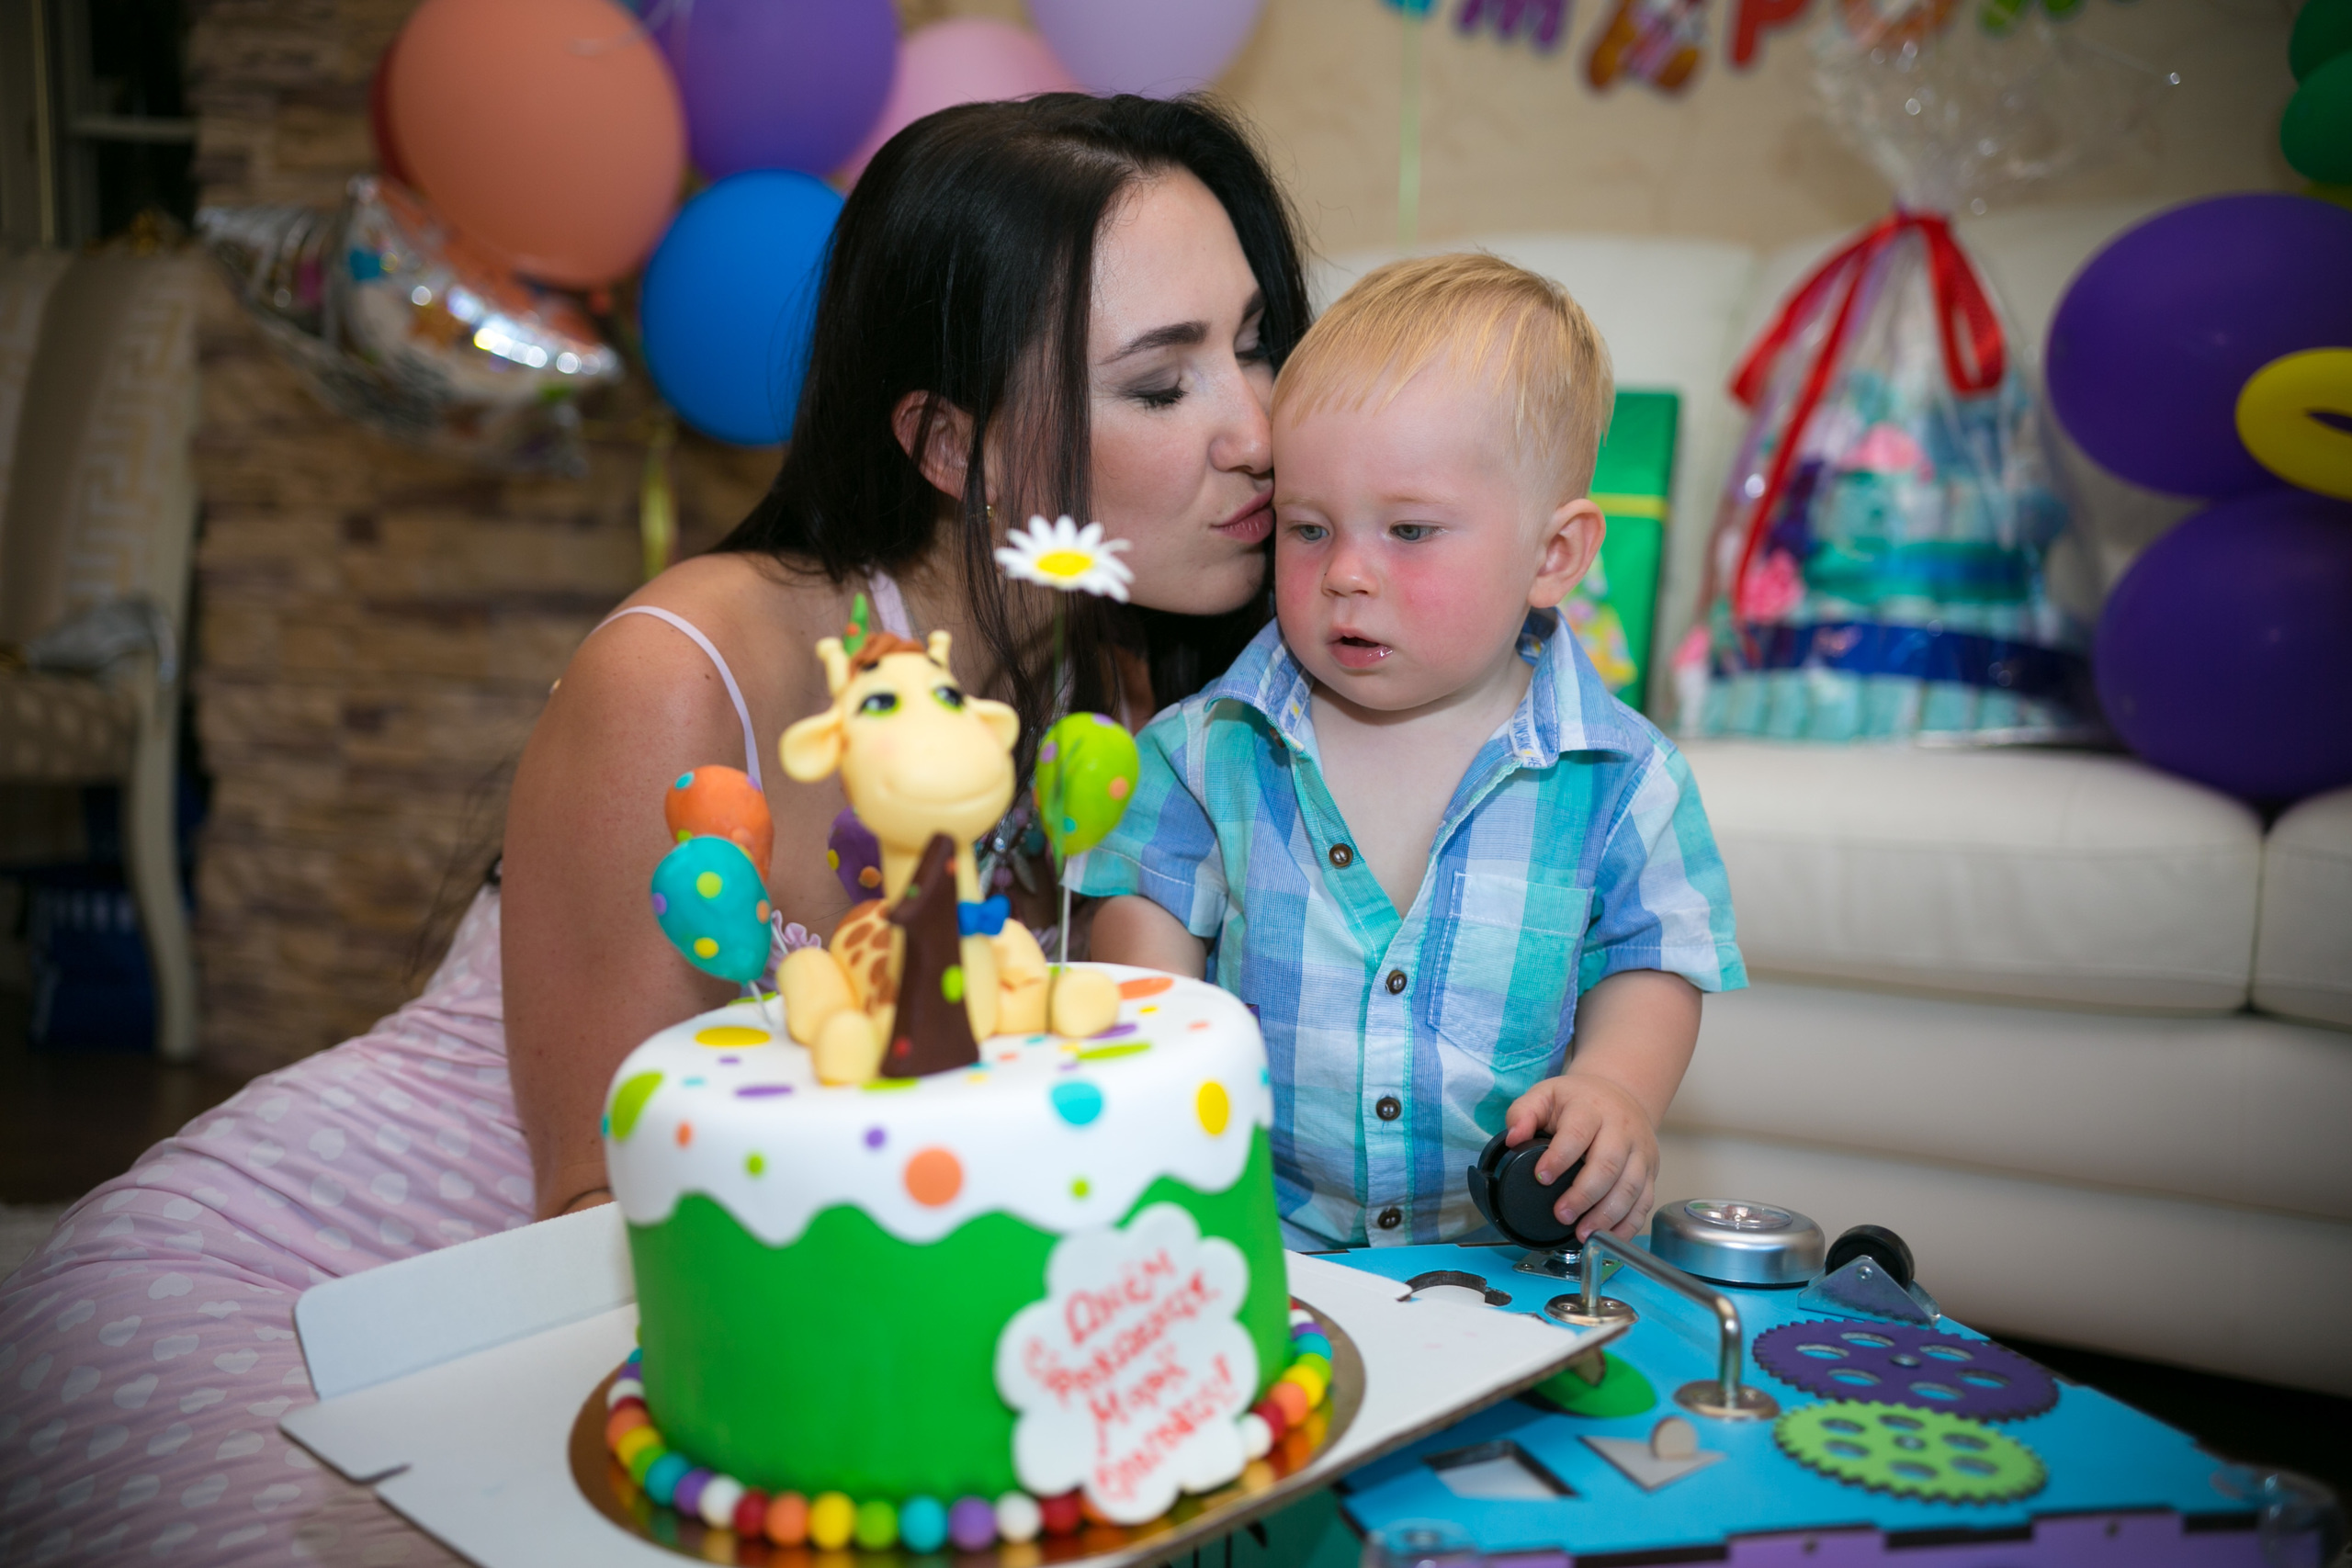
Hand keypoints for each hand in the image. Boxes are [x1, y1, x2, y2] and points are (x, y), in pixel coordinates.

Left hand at [1501, 1073, 1658, 1241]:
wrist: (1621, 1093)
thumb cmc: (1579, 1100)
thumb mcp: (1545, 1095)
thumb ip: (1523, 1113)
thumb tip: (1512, 1138)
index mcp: (1591, 1109)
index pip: (1577, 1134)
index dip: (1559, 1158)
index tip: (1541, 1177)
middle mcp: (1621, 1130)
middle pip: (1608, 1165)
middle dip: (1584, 1195)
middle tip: (1561, 1215)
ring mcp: (1640, 1151)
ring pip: (1630, 1187)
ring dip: (1607, 1215)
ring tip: (1583, 1234)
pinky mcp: (1650, 1170)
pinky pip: (1644, 1201)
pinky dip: (1629, 1224)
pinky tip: (1608, 1236)